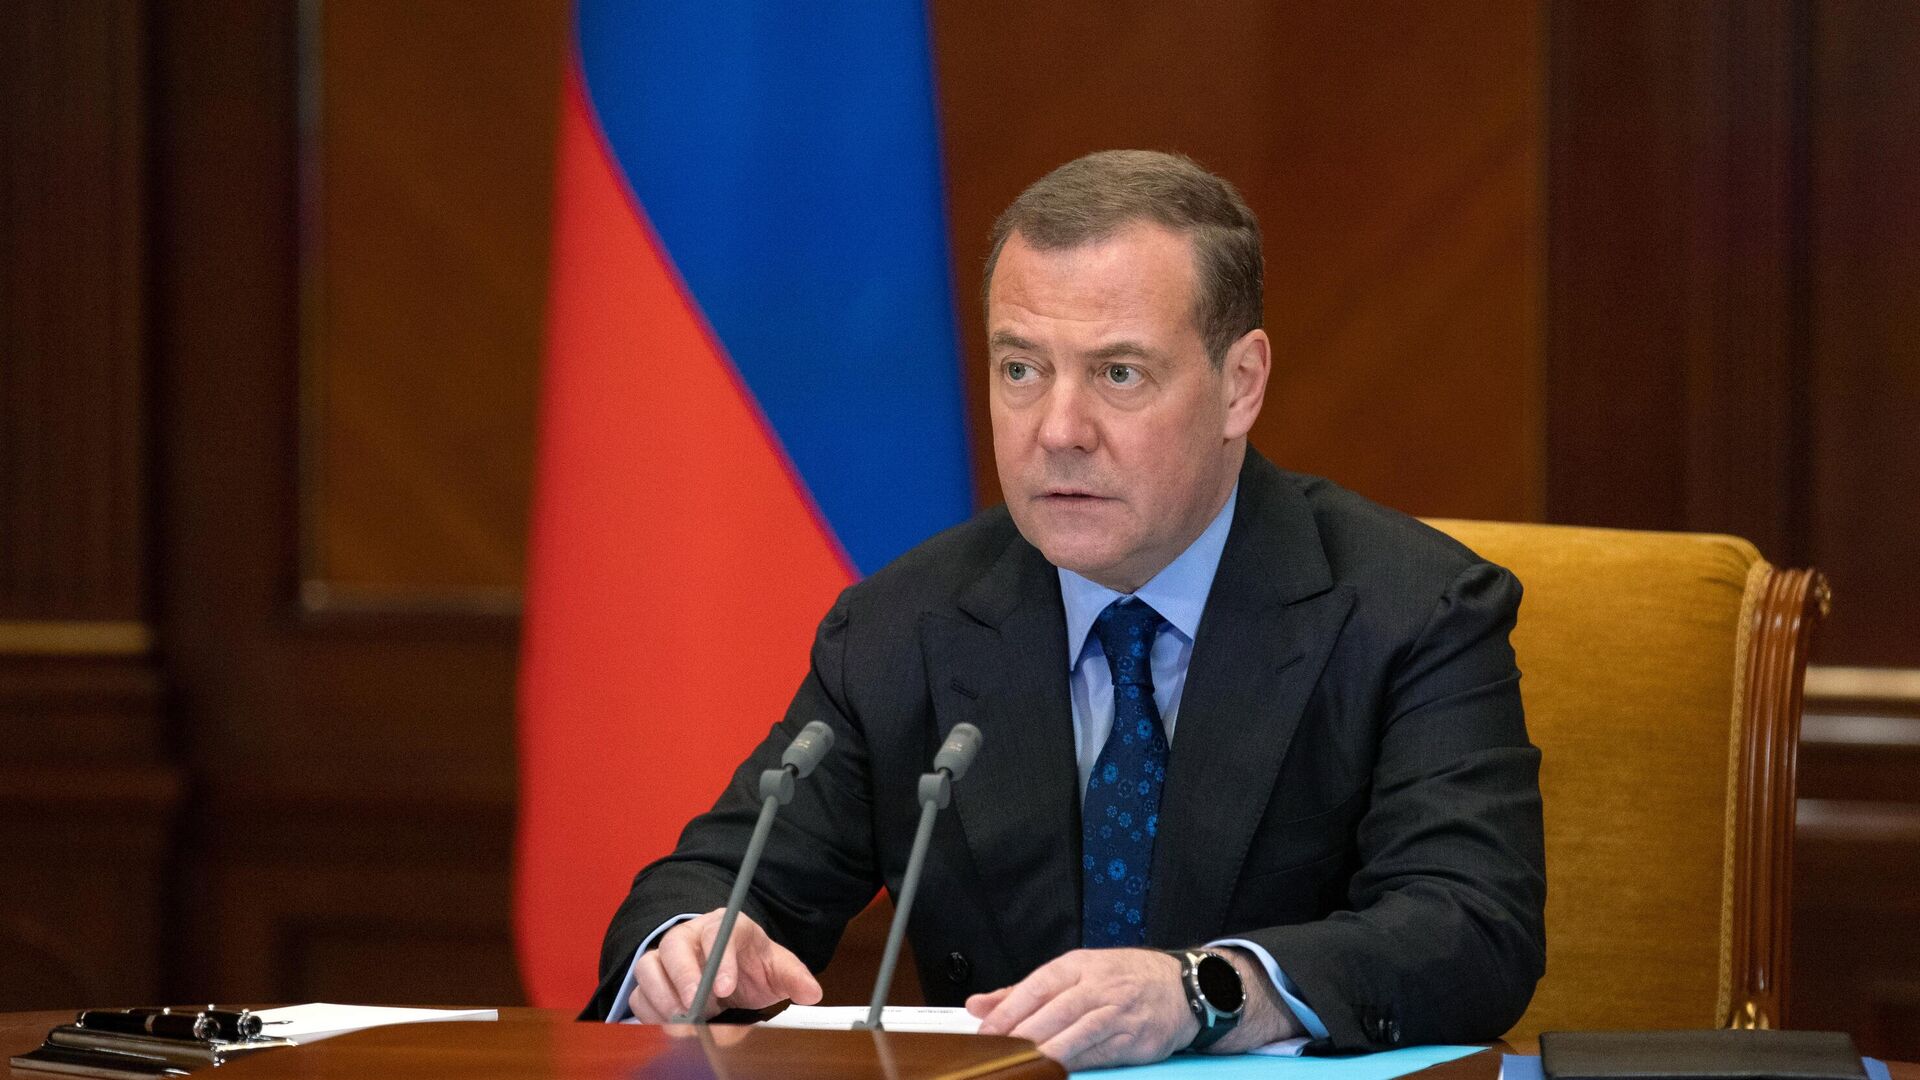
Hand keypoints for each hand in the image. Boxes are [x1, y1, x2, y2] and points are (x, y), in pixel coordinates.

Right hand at [625, 909, 822, 1022]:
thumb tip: (811, 992)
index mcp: (722, 927)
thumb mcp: (775, 968)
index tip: (725, 988)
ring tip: (684, 1020)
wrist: (729, 972)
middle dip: (684, 978)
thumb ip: (793, 977)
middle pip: (673, 946)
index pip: (716, 932)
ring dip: (663, 998)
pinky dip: (650, 1013)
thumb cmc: (749, 964)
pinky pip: (639, 994)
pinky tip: (669, 1025)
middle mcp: (688, 937)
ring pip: (648, 968)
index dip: (719, 960)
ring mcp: (665, 959)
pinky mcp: (652, 982)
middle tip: (696, 1007)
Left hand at [964, 948, 1195, 1069]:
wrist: (1183, 988)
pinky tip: (1058, 1070)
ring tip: (1023, 1063)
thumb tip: (979, 1006)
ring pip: (1078, 1033)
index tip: (985, 1029)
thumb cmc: (1123, 979)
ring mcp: (1119, 1013)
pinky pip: (1100, 1054)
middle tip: (997, 1051)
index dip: (1010, 1008)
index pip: (1038, 985)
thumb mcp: (1075, 972)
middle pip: (1056, 1011)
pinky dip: (1076, 1063)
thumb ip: (1023, 992)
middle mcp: (1099, 986)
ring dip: (1048, 1051)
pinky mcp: (1134, 1039)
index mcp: (1079, 964)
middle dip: (1024, 1033)